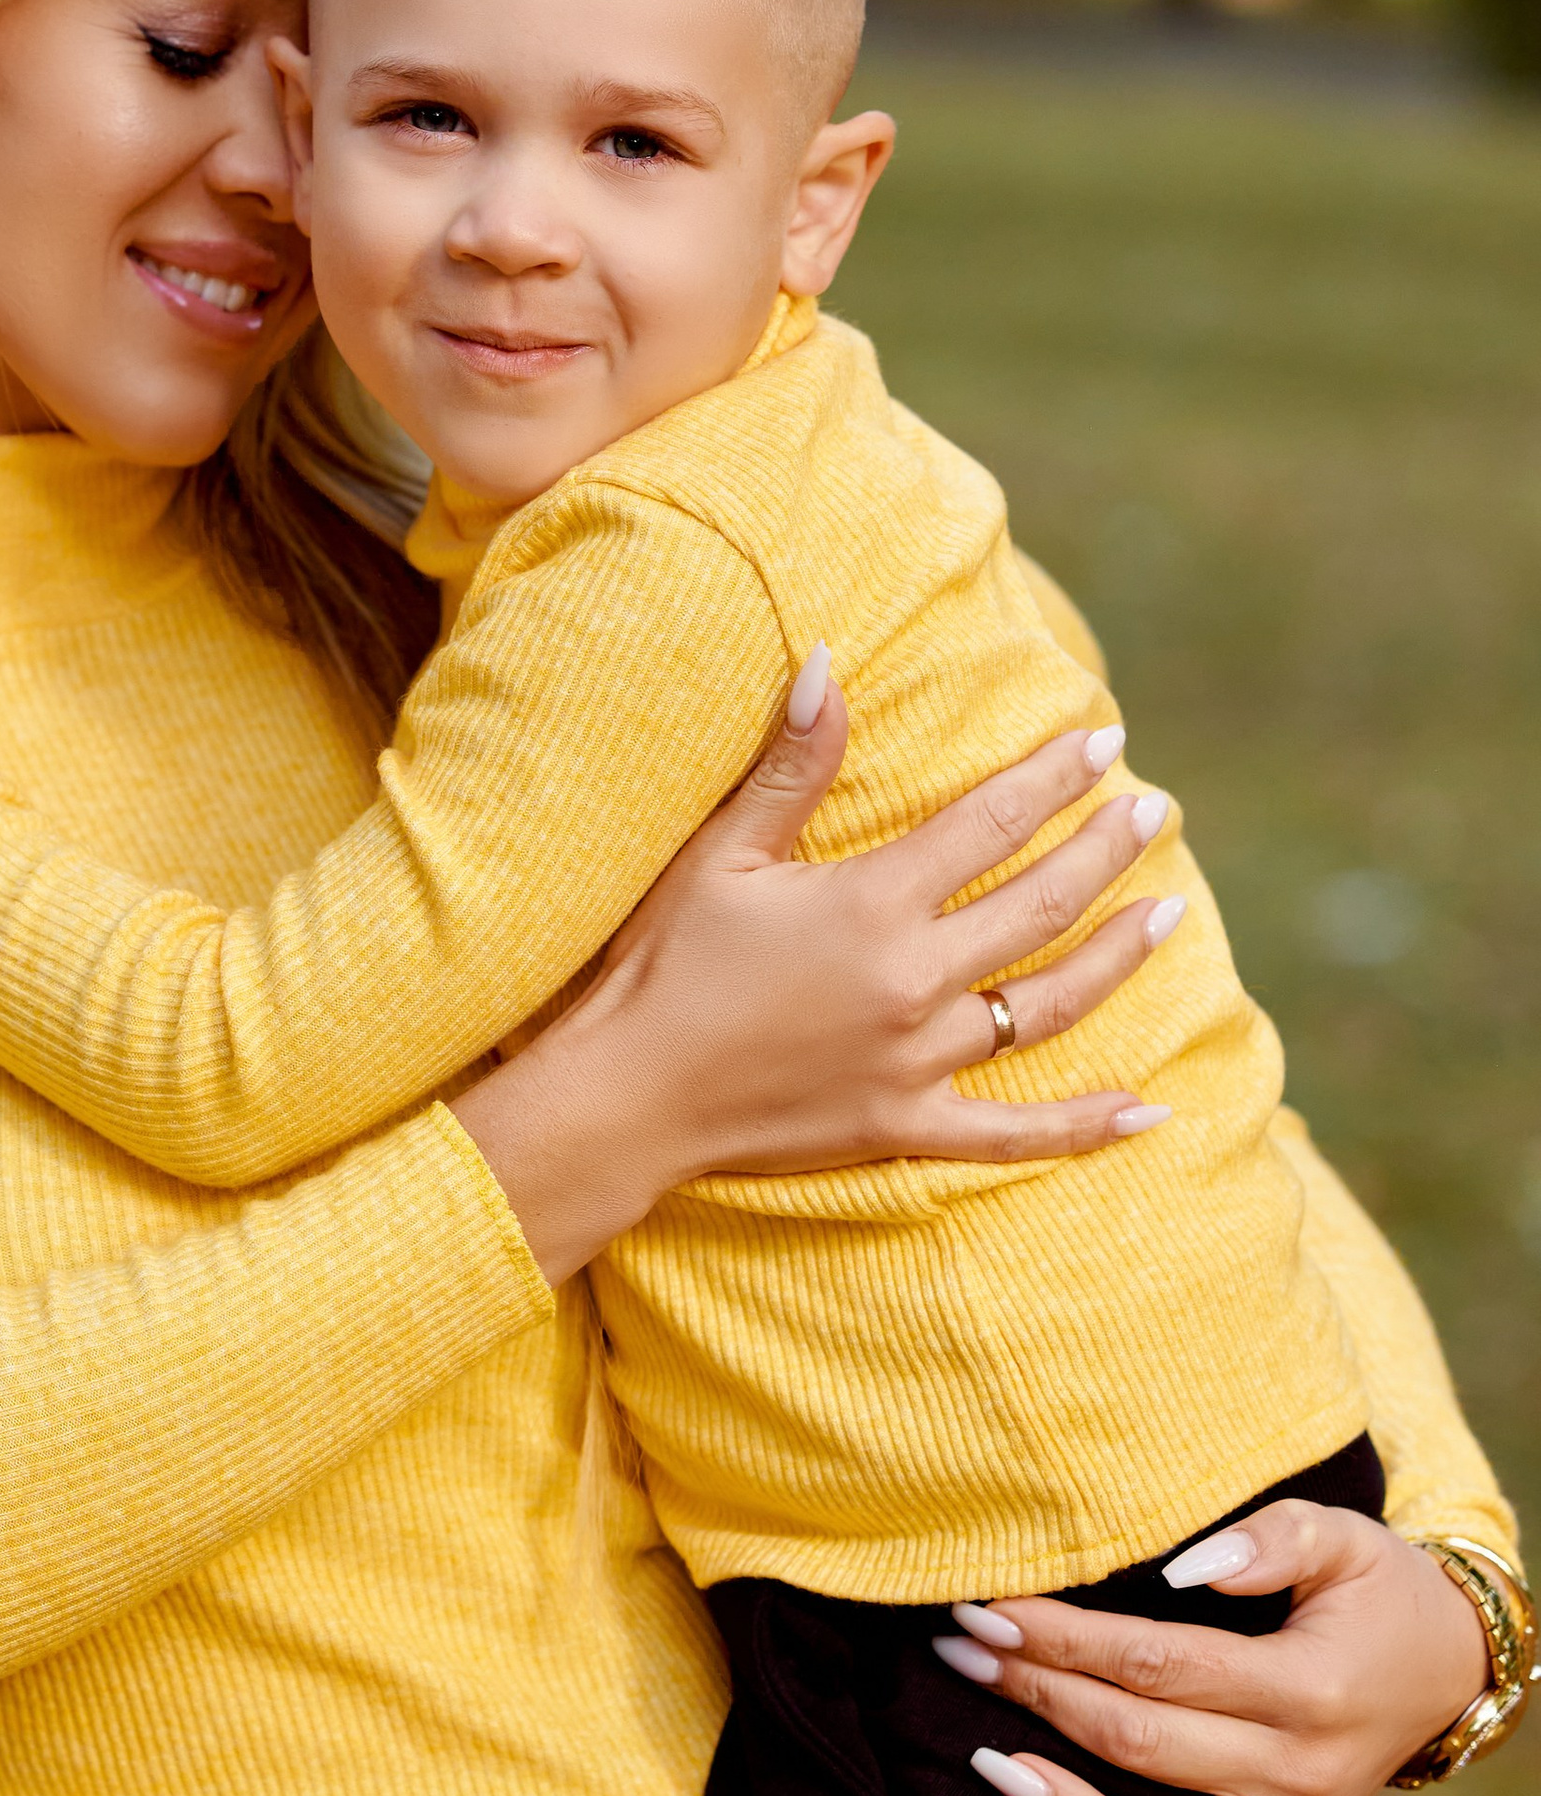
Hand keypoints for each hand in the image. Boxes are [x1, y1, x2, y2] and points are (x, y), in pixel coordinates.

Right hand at [455, 663, 1176, 1281]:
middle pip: (1040, 906)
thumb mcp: (721, 854)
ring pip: (1048, 1004)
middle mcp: (912, 980)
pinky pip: (1016, 1133)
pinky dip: (1086, 1126)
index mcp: (871, 904)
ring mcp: (917, 1060)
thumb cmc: (664, 962)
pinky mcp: (905, 1124)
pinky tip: (1150, 1113)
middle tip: (1153, 811)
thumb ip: (792, 764)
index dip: (1051, 778)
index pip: (990, 824)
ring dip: (1117, 956)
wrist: (626, 1094)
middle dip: (1104, 851)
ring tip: (1169, 913)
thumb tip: (829, 661)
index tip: (1105, 742)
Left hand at [944, 1507, 1493, 1795]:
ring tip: (987, 1765)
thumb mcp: (1340, 1536)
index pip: (1157, 1665)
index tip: (986, 1607)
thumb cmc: (1378, 1590)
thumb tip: (1177, 1567)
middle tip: (956, 1648)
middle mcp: (1297, 1774)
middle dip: (1036, 1693)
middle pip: (1140, 1742)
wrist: (1452, 1664)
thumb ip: (1266, 1541)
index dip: (1064, 1637)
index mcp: (1305, 1688)